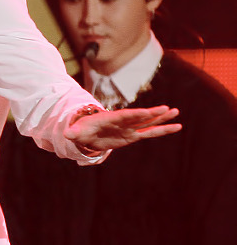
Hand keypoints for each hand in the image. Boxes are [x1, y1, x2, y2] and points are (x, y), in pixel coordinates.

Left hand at [65, 104, 180, 153]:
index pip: (124, 116)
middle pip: (139, 117)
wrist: (86, 133)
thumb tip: (67, 133)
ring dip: (161, 118)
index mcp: (110, 119)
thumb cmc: (81, 130)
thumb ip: (73, 132)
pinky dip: (162, 130)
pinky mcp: (132, 135)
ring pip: (148, 123)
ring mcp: (129, 128)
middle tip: (168, 109)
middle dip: (153, 113)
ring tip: (176, 112)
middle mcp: (122, 122)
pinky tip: (176, 127)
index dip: (135, 114)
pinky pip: (149, 132)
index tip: (147, 112)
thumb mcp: (76, 131)